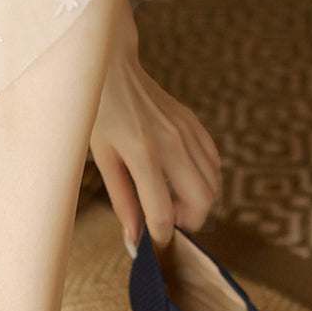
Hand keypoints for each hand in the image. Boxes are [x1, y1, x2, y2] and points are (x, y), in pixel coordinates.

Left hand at [89, 0, 221, 252]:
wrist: (110, 66)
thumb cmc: (97, 112)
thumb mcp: (102, 159)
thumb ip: (122, 201)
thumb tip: (134, 239)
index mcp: (142, 153)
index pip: (163, 213)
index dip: (161, 237)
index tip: (154, 244)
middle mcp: (172, 143)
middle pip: (203, 202)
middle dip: (190, 223)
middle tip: (168, 222)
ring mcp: (187, 132)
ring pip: (214, 184)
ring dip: (199, 203)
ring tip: (173, 201)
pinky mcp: (194, 124)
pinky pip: (213, 162)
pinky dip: (205, 180)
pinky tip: (182, 180)